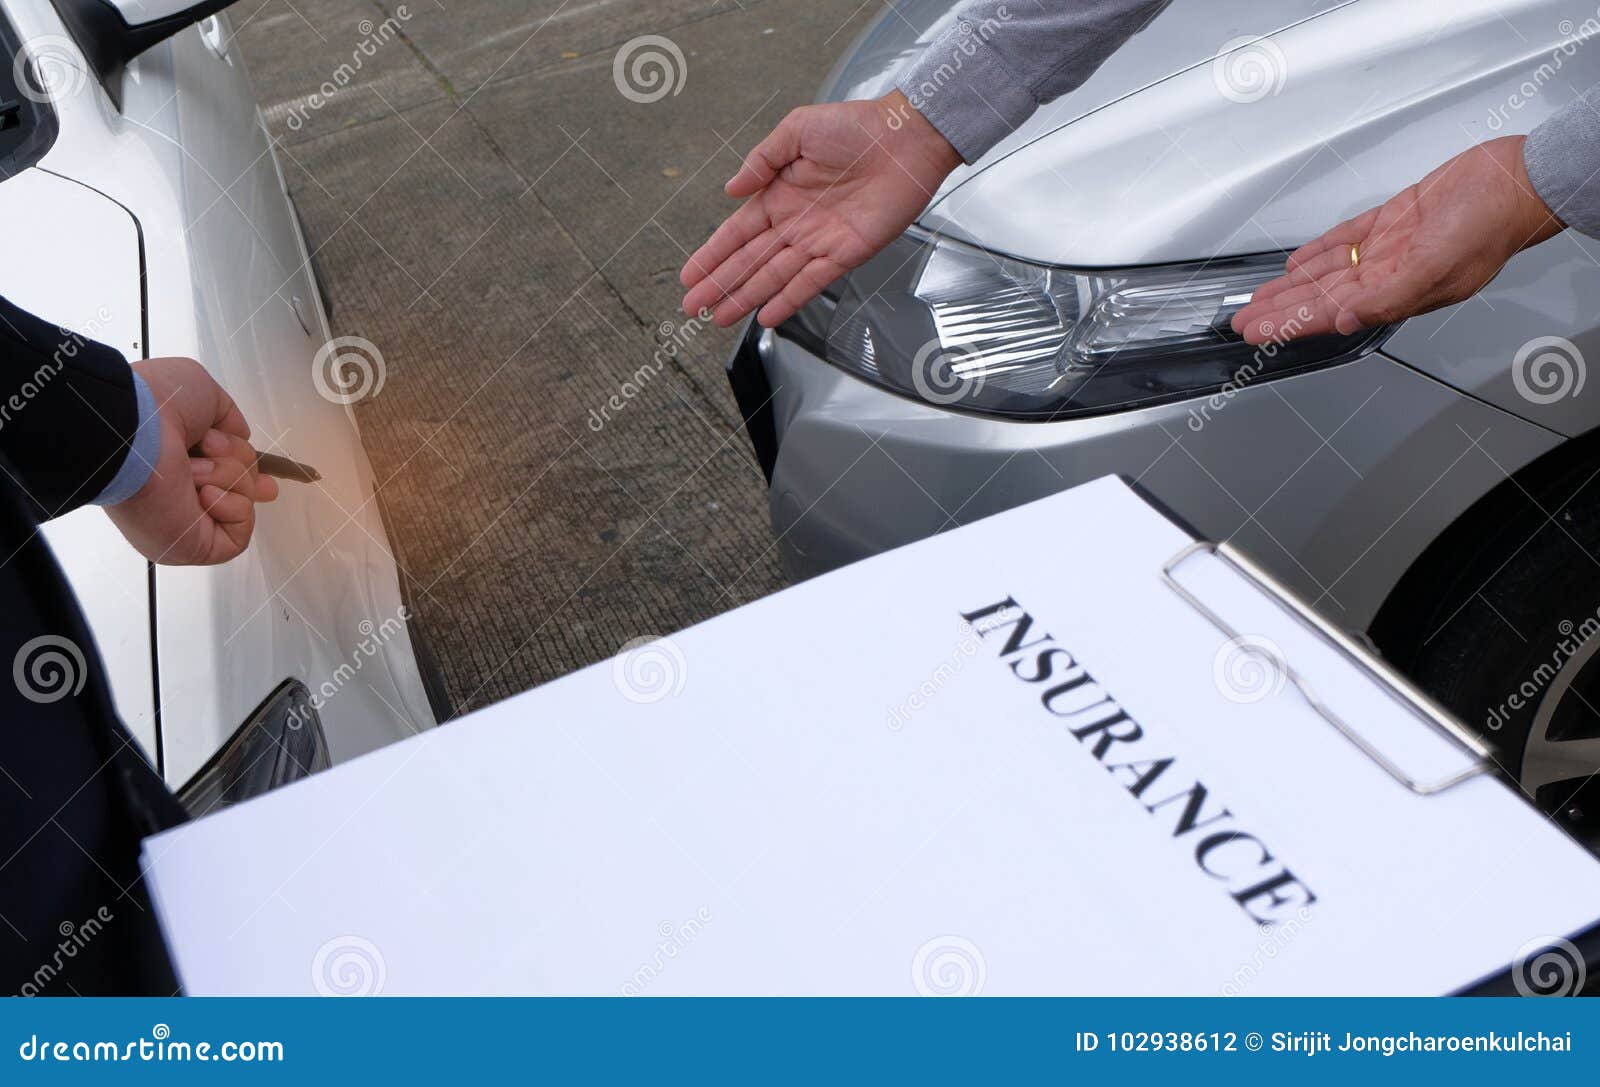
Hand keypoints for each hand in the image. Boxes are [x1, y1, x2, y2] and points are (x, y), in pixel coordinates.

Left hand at [105, 357, 278, 565]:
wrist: (131, 429)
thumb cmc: (157, 405)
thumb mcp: (203, 393)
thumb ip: (228, 417)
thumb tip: (241, 437)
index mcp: (178, 464)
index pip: (225, 480)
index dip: (249, 477)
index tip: (266, 478)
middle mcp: (181, 496)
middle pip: (243, 488)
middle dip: (239, 468)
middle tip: (209, 451)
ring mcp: (187, 523)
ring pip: (245, 505)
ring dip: (228, 477)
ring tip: (192, 468)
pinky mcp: (194, 545)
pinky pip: (239, 534)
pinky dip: (232, 506)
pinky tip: (203, 491)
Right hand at [681, 90, 962, 327]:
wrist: (905, 138)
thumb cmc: (857, 126)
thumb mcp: (797, 130)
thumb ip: (761, 160)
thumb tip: (731, 189)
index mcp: (779, 194)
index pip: (737, 233)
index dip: (712, 255)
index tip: (690, 275)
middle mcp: (795, 222)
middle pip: (750, 261)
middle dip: (720, 285)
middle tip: (694, 308)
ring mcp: (818, 241)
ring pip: (774, 277)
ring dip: (746, 298)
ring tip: (720, 318)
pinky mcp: (845, 253)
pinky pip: (811, 282)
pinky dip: (788, 300)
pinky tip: (766, 316)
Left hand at [1232, 136, 1564, 345]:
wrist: (1516, 179)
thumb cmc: (1491, 225)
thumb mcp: (1436, 267)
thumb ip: (1388, 297)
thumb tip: (1344, 321)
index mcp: (1398, 292)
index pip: (1328, 315)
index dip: (1288, 325)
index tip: (1257, 332)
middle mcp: (1389, 274)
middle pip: (1319, 298)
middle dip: (1279, 311)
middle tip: (1243, 321)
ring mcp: (1390, 247)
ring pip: (1327, 272)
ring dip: (1291, 286)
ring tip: (1260, 299)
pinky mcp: (1394, 219)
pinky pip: (1346, 240)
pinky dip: (1320, 252)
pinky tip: (1298, 263)